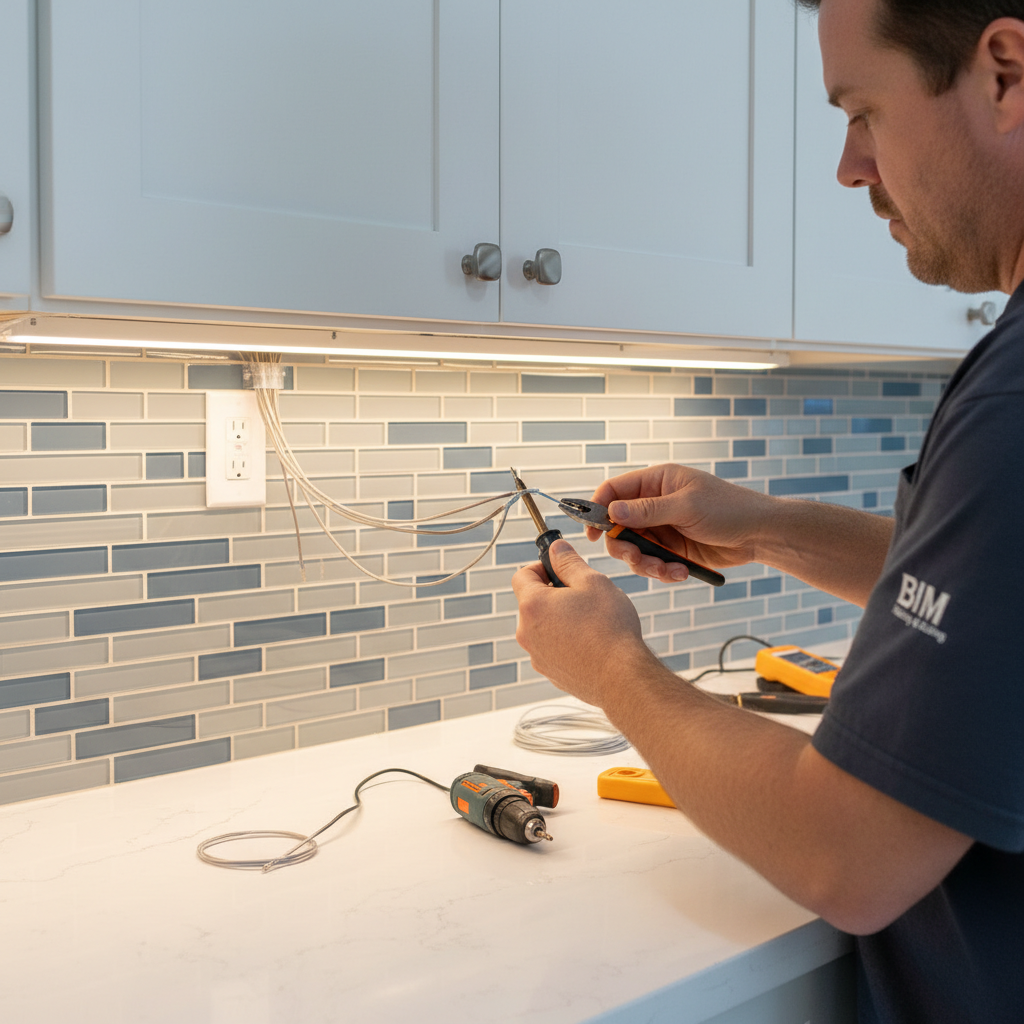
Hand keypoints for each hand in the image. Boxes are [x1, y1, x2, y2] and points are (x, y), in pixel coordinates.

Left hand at [512, 540, 659, 705]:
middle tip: (583, 595)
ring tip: (590, 622)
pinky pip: (553, 648)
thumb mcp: (592, 582)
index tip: (561, 568)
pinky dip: (566, 641)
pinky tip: (591, 643)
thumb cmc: (609, 628)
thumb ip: (569, 561)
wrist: (622, 678)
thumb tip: (556, 548)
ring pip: (543, 626)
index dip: (541, 566)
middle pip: (532, 602)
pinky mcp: (550, 673)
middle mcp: (527, 632)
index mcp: (533, 605)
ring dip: (560, 618)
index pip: (522, 575)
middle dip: (553, 593)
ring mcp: (537, 656)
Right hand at [588, 463, 771, 580]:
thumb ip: (647, 510)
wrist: (760, 534)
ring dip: (646, 563)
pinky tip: (681, 572)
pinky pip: (653, 563)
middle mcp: (655, 504)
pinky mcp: (672, 550)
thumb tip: (612, 511)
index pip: (614, 490)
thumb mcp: (686, 506)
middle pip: (619, 526)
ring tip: (666, 569)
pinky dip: (663, 571)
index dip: (598, 509)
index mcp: (657, 482)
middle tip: (635, 557)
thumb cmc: (729, 509)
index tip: (591, 532)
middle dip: (624, 545)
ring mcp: (663, 528)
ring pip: (635, 549)